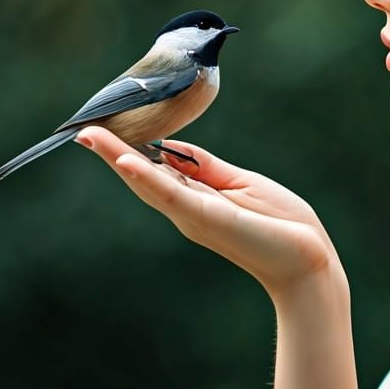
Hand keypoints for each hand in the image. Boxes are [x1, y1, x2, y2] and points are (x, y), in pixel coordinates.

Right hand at [74, 126, 344, 301]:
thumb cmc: (281, 224)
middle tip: (81, 131)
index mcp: (195, 199)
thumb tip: (174, 148)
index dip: (130, 150)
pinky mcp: (207, 217)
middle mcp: (186, 210)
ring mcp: (194, 215)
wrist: (308, 259)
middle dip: (111, 153)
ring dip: (118, 158)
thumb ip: (205, 167)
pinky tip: (125, 161)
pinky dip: (146, 177)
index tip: (104, 129)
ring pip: (147, 182)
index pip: (155, 170)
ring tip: (91, 137)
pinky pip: (170, 194)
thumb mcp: (240, 183)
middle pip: (141, 176)